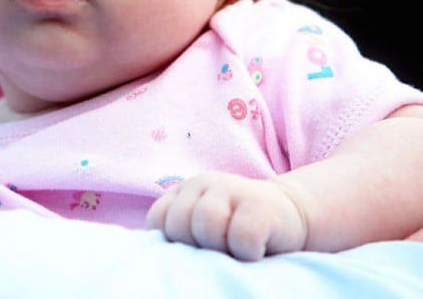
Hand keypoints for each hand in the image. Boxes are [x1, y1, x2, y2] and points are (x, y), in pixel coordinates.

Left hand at [146, 171, 307, 260]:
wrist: (290, 218)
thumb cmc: (237, 235)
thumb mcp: (202, 232)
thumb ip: (180, 238)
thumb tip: (156, 263)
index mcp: (183, 193)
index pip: (158, 220)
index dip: (171, 243)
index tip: (193, 250)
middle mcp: (202, 184)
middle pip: (178, 223)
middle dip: (195, 246)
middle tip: (219, 250)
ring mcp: (230, 188)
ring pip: (206, 223)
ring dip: (220, 248)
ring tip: (235, 250)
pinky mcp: (259, 203)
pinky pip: (242, 235)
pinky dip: (247, 252)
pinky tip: (256, 249)